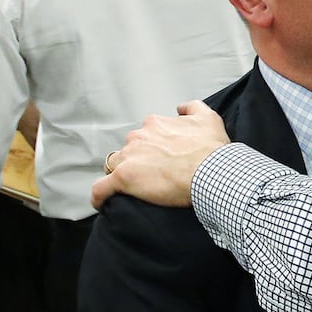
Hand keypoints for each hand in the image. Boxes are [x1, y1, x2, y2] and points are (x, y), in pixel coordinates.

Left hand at [90, 100, 229, 209]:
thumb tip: (180, 108)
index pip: (144, 136)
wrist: (210, 172)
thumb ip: (192, 108)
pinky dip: (100, 196)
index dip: (151, 148)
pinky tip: (102, 203)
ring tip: (132, 190)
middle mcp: (139, 137)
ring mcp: (129, 157)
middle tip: (152, 176)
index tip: (160, 160)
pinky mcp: (123, 178)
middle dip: (136, 160)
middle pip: (128, 150)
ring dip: (120, 175)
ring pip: (113, 165)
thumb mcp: (208, 119)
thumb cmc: (211, 150)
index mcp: (155, 124)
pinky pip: (101, 188)